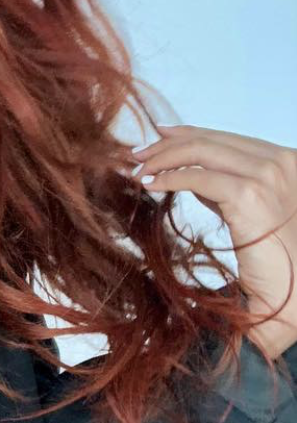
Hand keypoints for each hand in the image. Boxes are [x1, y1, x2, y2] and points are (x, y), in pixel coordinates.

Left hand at [131, 124, 296, 356]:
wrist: (293, 288)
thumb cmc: (273, 256)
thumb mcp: (248, 209)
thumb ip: (226, 186)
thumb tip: (190, 171)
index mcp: (287, 161)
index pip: (229, 137)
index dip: (189, 134)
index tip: (160, 137)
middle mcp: (282, 162)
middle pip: (212, 139)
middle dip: (169, 144)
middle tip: (140, 154)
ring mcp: (268, 176)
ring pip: (201, 151)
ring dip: (163, 159)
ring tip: (140, 170)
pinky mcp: (250, 194)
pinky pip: (197, 177)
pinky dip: (169, 178)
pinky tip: (151, 184)